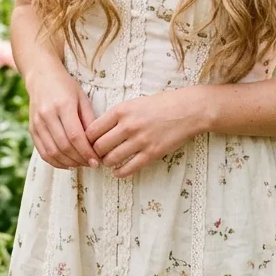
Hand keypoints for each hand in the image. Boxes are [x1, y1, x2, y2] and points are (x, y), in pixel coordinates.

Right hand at [27, 66, 101, 169]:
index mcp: (63, 105)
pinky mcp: (32, 129)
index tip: (97, 161)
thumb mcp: (82, 98)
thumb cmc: (66, 86)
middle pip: (64, 146)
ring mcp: (37, 123)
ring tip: (81, 164)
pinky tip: (67, 163)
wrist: (41, 76)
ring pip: (52, 152)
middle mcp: (47, 115)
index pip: (75, 136)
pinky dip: (56, 162)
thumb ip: (89, 120)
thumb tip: (96, 143)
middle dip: (79, 159)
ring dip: (68, 163)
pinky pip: (43, 152)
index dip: (86, 152)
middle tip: (92, 164)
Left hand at [84, 87, 203, 178]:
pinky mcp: (151, 153)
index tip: (89, 143)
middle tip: (97, 155)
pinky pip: (128, 169)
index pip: (92, 130)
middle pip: (98, 147)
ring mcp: (140, 141)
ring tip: (108, 161)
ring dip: (107, 163)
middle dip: (95, 153)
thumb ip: (117, 116)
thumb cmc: (161, 104)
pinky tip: (118, 171)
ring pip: (111, 159)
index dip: (87, 140)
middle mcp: (128, 126)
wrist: (188, 109)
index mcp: (121, 110)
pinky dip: (119, 173)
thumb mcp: (134, 103)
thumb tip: (98, 131)